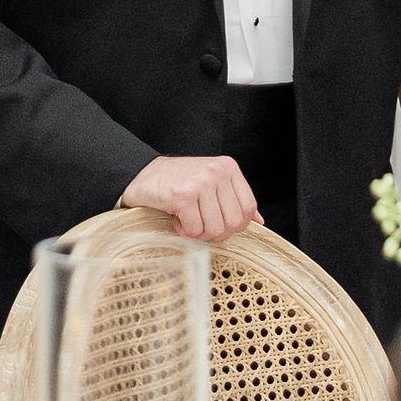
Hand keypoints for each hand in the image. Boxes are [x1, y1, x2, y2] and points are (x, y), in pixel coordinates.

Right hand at [122, 154, 261, 241]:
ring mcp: (201, 182)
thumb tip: (260, 221)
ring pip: (215, 230)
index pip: (248, 209)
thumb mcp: (212, 185)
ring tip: (186, 218)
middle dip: (215, 232)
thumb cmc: (178, 183)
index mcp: (229, 167)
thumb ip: (234, 200)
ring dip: (197, 232)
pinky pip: (195, 230)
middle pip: (233, 223)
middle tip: (198, 223)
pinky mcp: (183, 195)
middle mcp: (217, 171)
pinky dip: (183, 231)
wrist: (141, 175)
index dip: (234, 225)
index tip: (216, 223)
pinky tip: (175, 217)